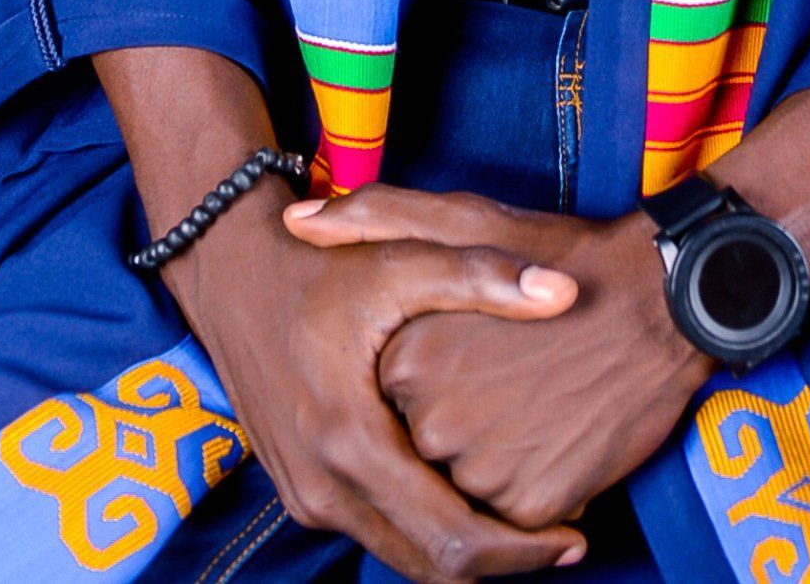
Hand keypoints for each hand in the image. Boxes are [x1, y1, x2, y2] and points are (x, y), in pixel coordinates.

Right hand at [168, 180, 588, 579]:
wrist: (233, 276)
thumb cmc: (318, 267)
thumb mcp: (399, 256)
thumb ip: (482, 276)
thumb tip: (565, 294)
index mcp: (351, 440)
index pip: (449, 538)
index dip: (519, 550)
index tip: (576, 539)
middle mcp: (325, 488)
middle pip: (429, 565)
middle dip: (500, 561)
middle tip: (564, 539)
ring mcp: (309, 498)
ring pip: (404, 556)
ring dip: (464, 550)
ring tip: (527, 521)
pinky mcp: (304, 493)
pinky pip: (378, 534)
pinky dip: (427, 531)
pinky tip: (467, 494)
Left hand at [286, 184, 709, 531]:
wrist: (663, 301)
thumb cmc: (562, 256)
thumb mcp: (464, 219)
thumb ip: (374, 217)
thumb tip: (297, 221)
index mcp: (404, 359)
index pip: (387, 394)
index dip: (433, 371)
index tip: (472, 347)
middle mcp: (431, 423)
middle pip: (424, 444)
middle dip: (462, 417)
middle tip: (511, 374)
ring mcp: (481, 472)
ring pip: (465, 483)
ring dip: (492, 455)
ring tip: (533, 399)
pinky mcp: (532, 507)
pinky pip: (511, 512)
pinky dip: (531, 481)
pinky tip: (556, 429)